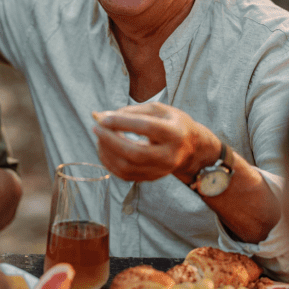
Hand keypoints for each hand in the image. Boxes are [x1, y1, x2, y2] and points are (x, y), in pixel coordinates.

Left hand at [92, 102, 218, 182]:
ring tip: (100, 136)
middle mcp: (170, 156)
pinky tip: (104, 148)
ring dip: (107, 151)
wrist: (191, 147)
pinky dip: (109, 161)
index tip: (103, 118)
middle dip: (110, 140)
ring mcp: (161, 171)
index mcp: (175, 133)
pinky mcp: (151, 178)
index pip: (147, 128)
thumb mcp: (156, 109)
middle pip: (135, 153)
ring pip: (127, 167)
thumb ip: (129, 111)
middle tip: (96, 127)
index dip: (122, 122)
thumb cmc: (171, 123)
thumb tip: (100, 116)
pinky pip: (124, 175)